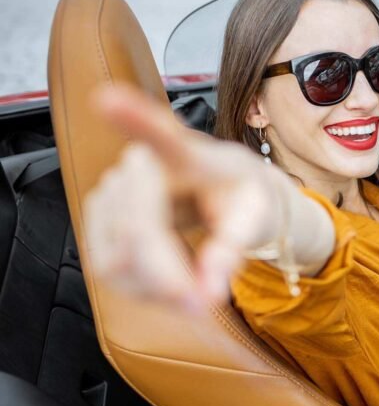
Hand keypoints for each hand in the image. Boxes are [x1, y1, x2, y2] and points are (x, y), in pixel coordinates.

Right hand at [86, 84, 286, 309]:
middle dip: (169, 277)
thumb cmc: (244, 198)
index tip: (108, 99)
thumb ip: (233, 251)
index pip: (161, 134)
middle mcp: (139, 164)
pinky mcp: (97, 221)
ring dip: (159, 287)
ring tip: (197, 285)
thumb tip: (209, 294)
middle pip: (138, 232)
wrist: (227, 191)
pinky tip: (172, 276)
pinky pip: (110, 271)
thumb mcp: (255, 221)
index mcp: (188, 154)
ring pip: (119, 260)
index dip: (134, 118)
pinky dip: (145, 288)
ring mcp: (111, 191)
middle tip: (206, 306)